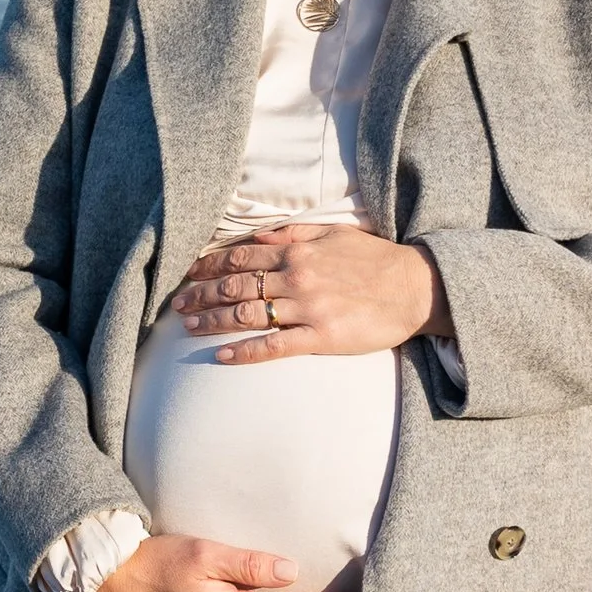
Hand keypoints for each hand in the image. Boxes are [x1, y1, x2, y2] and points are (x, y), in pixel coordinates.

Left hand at [171, 222, 453, 366]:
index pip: (240, 257)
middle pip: (235, 285)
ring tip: (188, 328)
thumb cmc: (375, 260)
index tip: (187, 274)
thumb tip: (255, 237)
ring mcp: (308, 308)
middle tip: (176, 305)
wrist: (415, 288)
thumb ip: (292, 235)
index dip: (208, 266)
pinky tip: (222, 356)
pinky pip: (275, 345)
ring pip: (247, 313)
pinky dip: (245, 351)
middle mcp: (297, 277)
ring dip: (213, 321)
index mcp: (297, 252)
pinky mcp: (322, 337)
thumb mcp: (333, 234)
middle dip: (201, 295)